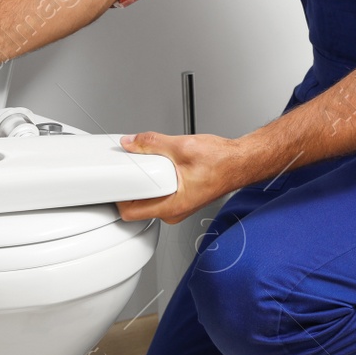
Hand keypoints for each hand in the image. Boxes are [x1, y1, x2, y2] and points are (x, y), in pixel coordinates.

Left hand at [117, 131, 247, 223]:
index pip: (130, 212)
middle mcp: (174, 211)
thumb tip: (131, 142)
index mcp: (173, 206)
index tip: (114, 179)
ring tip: (153, 163)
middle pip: (137, 205)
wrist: (240, 162)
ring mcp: (177, 207)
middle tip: (134, 165)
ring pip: (148, 198)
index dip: (118, 195)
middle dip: (132, 184)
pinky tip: (163, 165)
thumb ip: (152, 143)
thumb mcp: (182, 146)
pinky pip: (158, 193)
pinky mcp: (180, 199)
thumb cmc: (222, 162)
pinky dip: (155, 179)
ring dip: (145, 180)